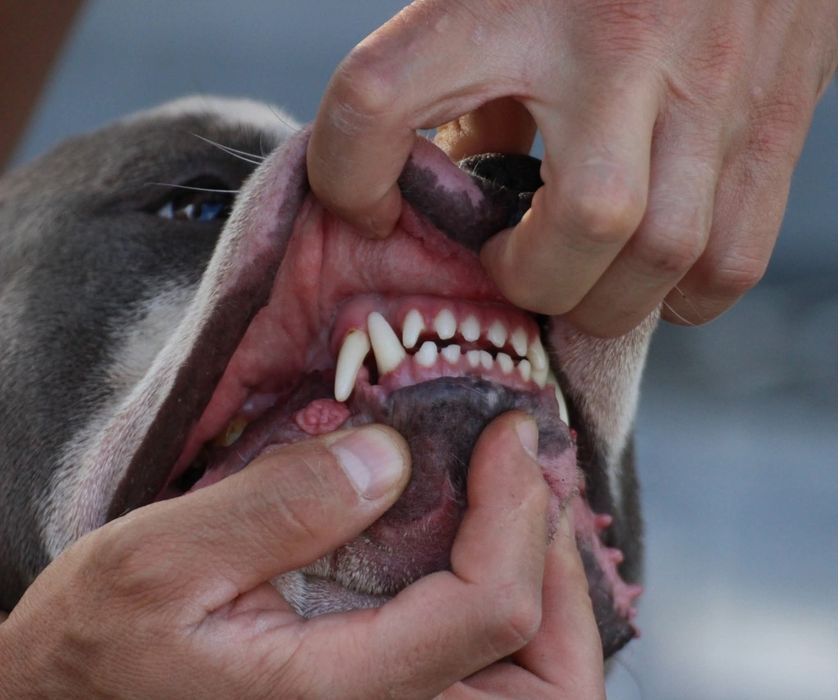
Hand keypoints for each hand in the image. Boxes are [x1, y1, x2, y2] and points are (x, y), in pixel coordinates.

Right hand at [0, 414, 604, 697]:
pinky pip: (485, 680)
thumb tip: (389, 455)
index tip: (509, 433)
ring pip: (529, 690)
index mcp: (334, 696)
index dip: (517, 511)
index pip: (488, 613)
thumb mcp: (161, 561)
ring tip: (526, 507)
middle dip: (561, 569)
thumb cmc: (102, 647)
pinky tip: (484, 546)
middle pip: (545, 682)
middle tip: (538, 479)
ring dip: (550, 594)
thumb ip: (278, 507)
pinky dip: (510, 612)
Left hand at [308, 0, 837, 335]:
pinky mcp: (776, 117)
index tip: (370, 213)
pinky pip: (732, 256)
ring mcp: (711, 84)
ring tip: (580, 279)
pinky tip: (652, 268)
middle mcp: (619, 42)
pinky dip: (683, 293)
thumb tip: (463, 182)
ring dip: (608, 299)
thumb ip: (470, 79)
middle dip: (535, 282)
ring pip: (666, 252)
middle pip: (584, 219)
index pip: (380, 97)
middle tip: (511, 269)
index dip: (350, 177)